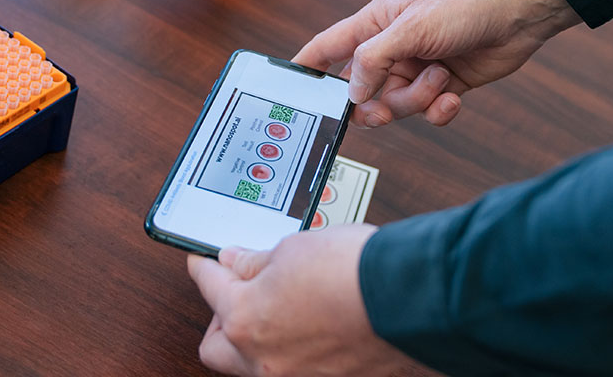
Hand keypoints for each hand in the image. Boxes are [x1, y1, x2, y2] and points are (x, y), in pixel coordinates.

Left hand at [186, 225, 413, 376]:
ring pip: (251, 364)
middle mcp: (263, 359)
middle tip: (237, 290)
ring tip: (277, 306)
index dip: (205, 268)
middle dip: (221, 317)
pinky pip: (291, 369)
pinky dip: (290, 349)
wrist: (407, 297)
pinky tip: (306, 324)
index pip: (210, 289)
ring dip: (255, 337)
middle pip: (216, 346)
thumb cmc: (354, 271)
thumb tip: (237, 263)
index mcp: (245, 319)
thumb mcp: (293, 248)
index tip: (205, 262)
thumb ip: (255, 262)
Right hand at [294, 0, 581, 127]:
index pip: (327, 48)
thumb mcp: (411, 29)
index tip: (289, 91)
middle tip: (383, 109)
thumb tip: (350, 93)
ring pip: (396, 105)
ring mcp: (416, 69)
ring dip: (417, 100)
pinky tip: (453, 98)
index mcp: (374, 25)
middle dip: (375, 104)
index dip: (306, 68)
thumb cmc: (464, 5)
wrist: (520, 13)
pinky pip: (427, 113)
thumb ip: (373, 60)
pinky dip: (439, 111)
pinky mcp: (443, 85)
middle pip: (362, 91)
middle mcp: (391, 48)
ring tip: (440, 78)